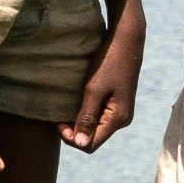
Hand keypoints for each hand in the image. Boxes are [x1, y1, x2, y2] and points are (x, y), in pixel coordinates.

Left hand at [62, 0, 144, 153]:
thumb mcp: (94, 89)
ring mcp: (120, 111)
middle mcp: (122, 119)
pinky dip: (85, 113)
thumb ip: (87, 117)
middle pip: (93, 138)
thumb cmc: (109, 61)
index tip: (58, 122)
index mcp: (118, 119)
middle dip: (74, 131)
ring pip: (95, 127)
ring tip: (65, 108)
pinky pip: (99, 116)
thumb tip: (80, 144)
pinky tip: (77, 102)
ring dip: (79, 122)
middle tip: (58, 115)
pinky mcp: (117, 102)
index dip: (71, 138)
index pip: (90, 144)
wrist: (125, 38)